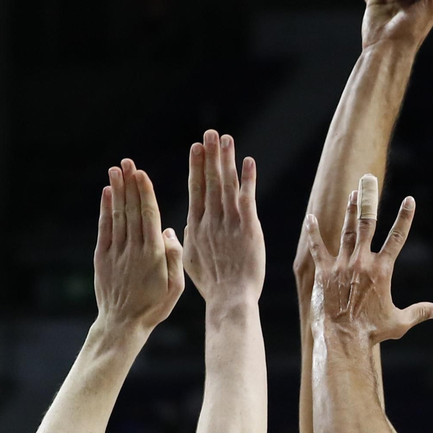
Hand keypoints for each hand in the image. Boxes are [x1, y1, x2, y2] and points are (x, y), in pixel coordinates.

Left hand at [95, 160, 184, 334]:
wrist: (122, 324)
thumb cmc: (153, 307)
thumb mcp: (175, 288)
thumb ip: (174, 258)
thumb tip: (168, 231)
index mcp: (153, 254)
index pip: (148, 215)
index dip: (144, 192)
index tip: (142, 173)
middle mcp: (133, 249)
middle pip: (131, 210)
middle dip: (129, 184)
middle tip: (127, 162)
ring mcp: (116, 252)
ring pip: (117, 215)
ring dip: (116, 191)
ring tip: (115, 170)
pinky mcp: (103, 258)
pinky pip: (104, 229)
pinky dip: (104, 210)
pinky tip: (106, 193)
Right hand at [182, 130, 263, 308]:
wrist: (230, 298)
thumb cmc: (212, 285)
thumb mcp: (190, 261)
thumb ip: (187, 239)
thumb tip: (184, 224)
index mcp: (196, 226)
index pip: (196, 190)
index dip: (196, 167)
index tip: (196, 148)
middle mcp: (211, 220)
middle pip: (210, 181)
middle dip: (210, 155)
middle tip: (210, 133)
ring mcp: (230, 222)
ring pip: (226, 184)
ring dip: (226, 160)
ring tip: (226, 138)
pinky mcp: (248, 228)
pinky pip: (247, 198)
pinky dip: (248, 179)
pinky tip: (248, 161)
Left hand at [305, 183, 432, 344]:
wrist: (342, 340)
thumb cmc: (371, 332)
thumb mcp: (399, 322)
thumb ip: (420, 312)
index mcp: (382, 270)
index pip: (397, 237)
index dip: (405, 217)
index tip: (410, 200)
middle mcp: (362, 262)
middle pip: (368, 224)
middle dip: (370, 201)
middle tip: (369, 181)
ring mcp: (341, 265)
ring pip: (346, 231)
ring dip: (350, 211)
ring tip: (353, 194)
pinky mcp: (323, 272)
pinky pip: (317, 247)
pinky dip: (313, 232)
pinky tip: (310, 217)